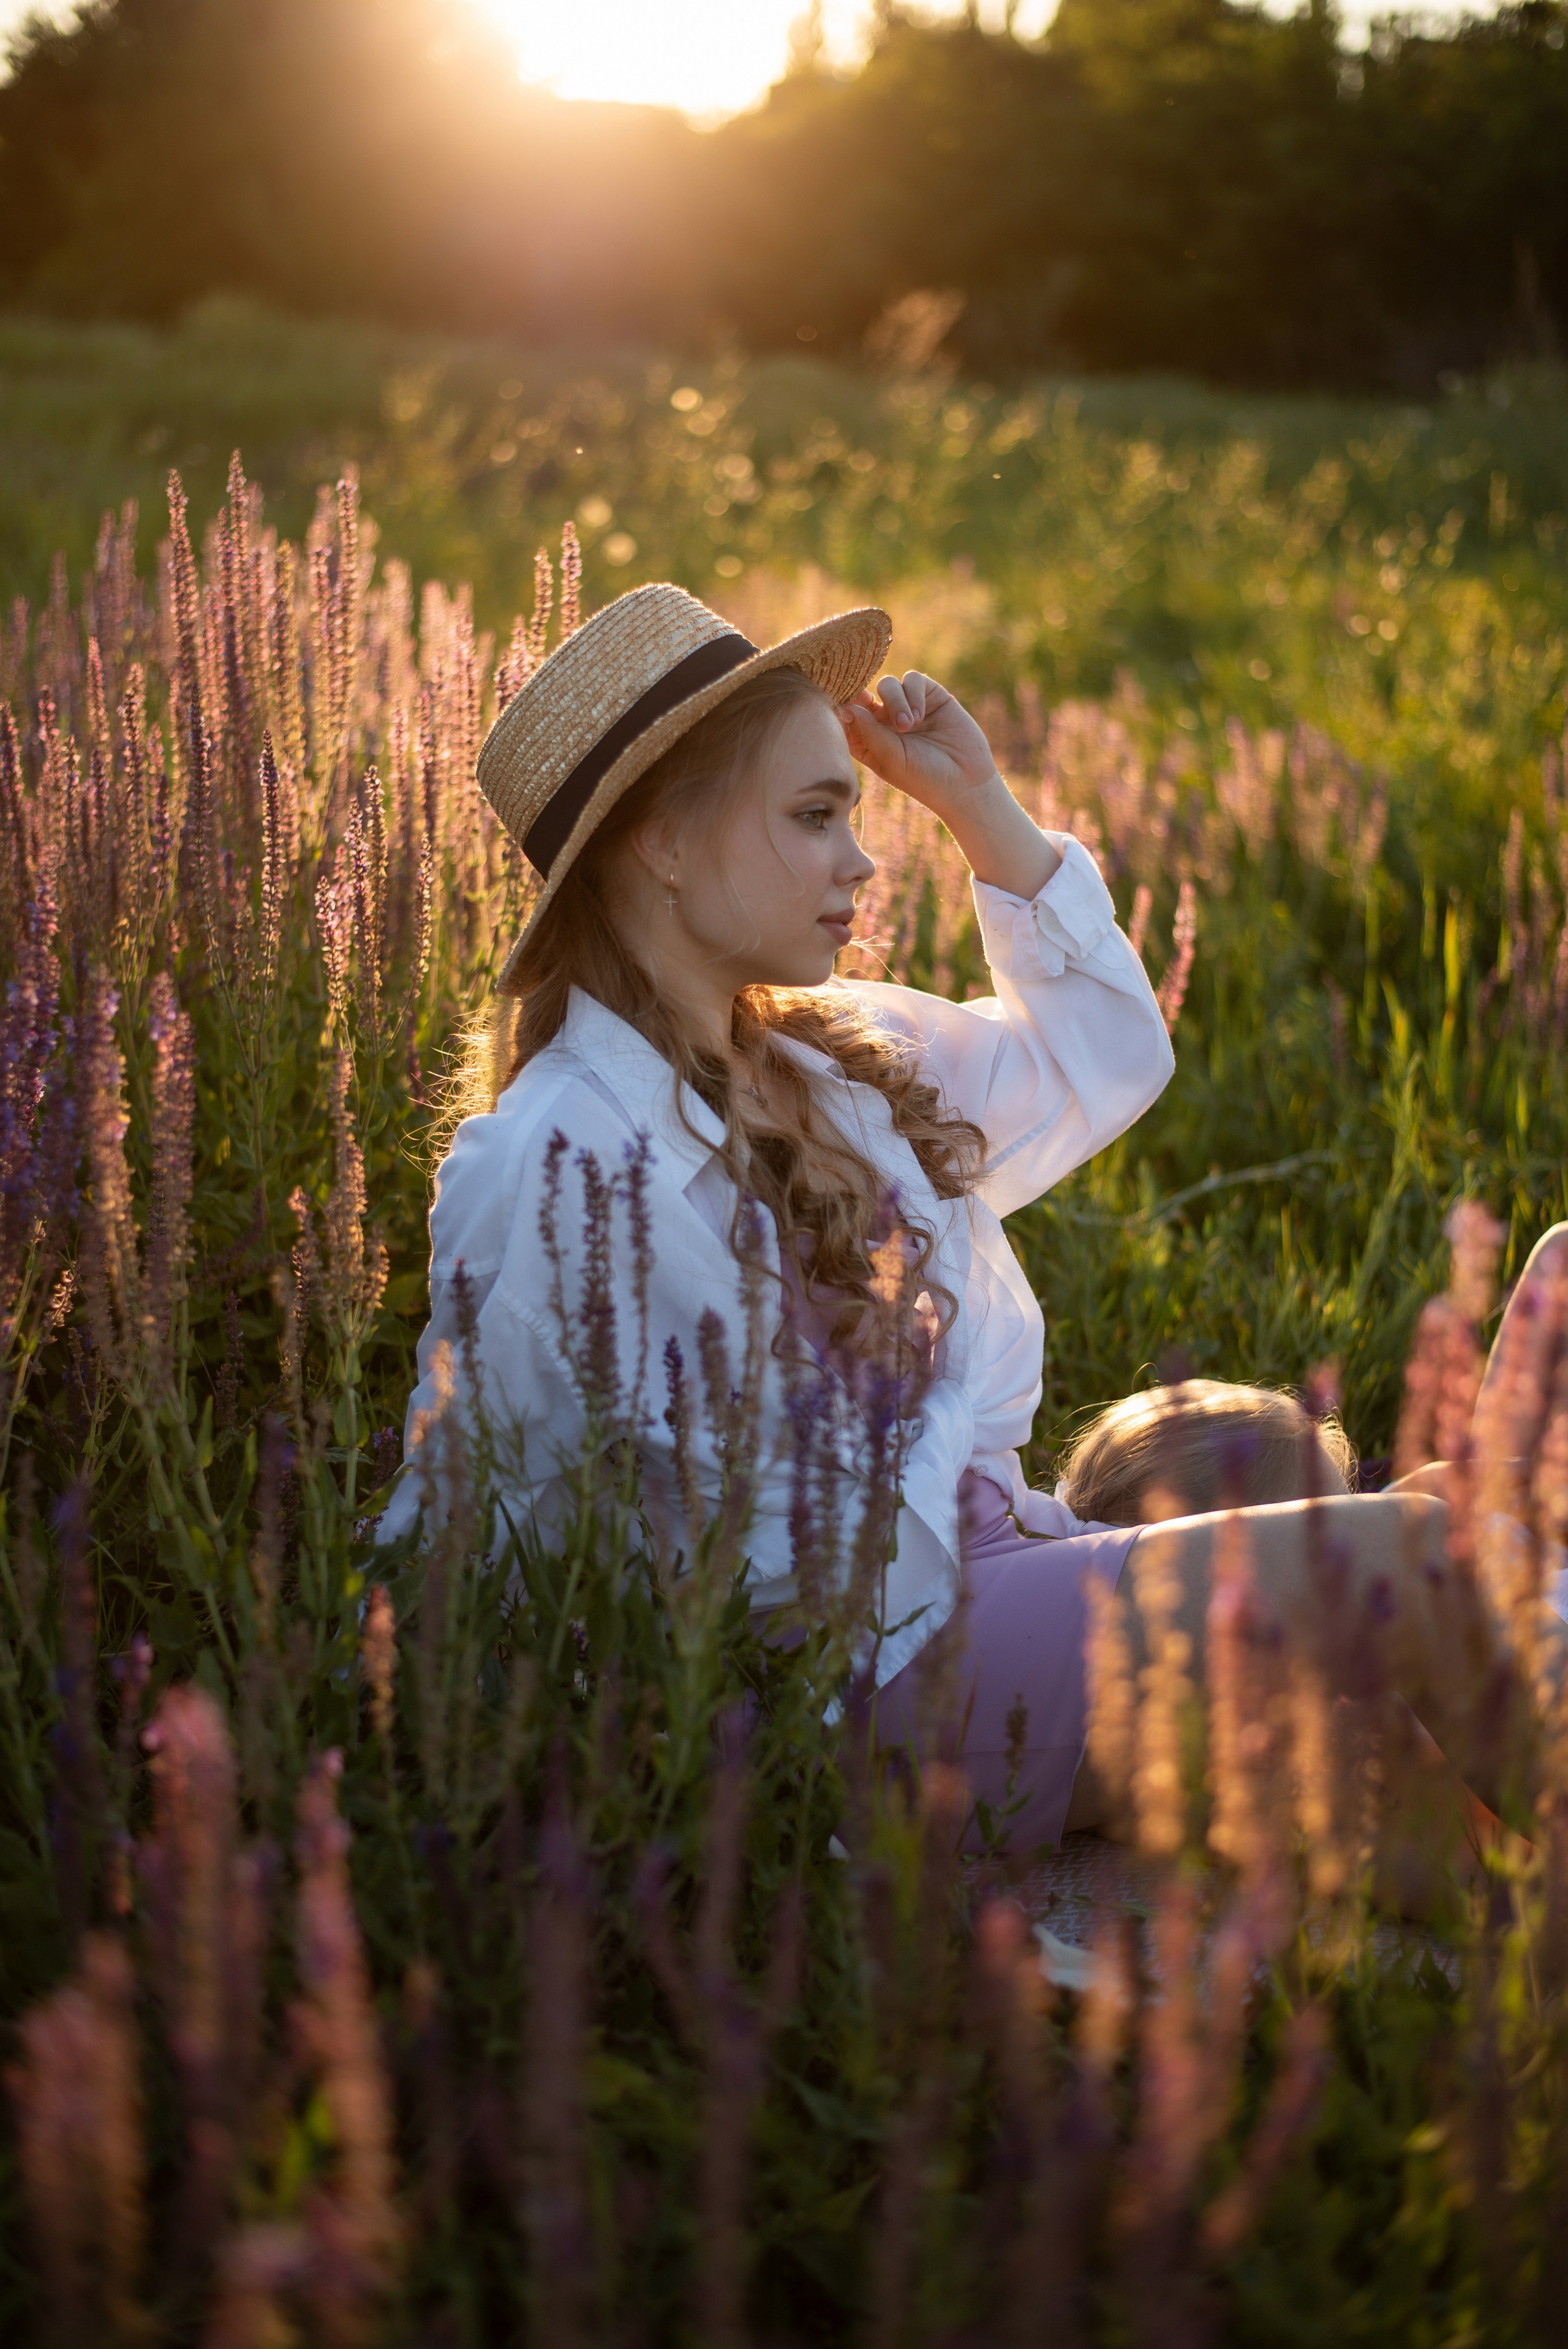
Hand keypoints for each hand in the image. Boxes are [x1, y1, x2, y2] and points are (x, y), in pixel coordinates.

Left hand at [840, 668, 1061, 898]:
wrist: (966, 781)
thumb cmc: (923, 778)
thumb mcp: (890, 758)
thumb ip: (868, 731)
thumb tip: (844, 706)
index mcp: (868, 740)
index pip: (845, 715)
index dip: (839, 706)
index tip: (837, 705)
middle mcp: (884, 721)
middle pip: (864, 693)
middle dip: (865, 696)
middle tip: (868, 703)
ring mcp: (907, 707)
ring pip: (888, 684)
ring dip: (895, 701)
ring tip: (908, 725)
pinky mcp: (930, 696)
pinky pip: (913, 680)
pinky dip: (913, 693)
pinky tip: (920, 716)